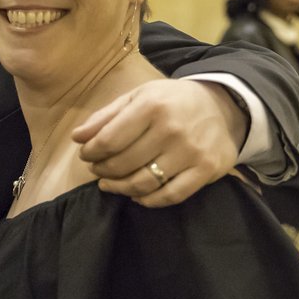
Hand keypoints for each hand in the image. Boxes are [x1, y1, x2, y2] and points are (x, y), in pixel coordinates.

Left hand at [71, 80, 244, 207]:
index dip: (91, 152)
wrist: (221, 105)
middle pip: (124, 163)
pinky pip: (171, 195)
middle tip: (97, 169)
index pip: (109, 140)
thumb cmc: (170, 101)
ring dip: (120, 188)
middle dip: (102, 170)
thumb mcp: (137, 97)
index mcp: (151, 106)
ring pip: (144, 182)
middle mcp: (172, 129)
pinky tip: (137, 196)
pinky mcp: (207, 170)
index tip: (86, 155)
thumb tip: (77, 137)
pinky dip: (149, 200)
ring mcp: (191, 152)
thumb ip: (105, 116)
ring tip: (110, 184)